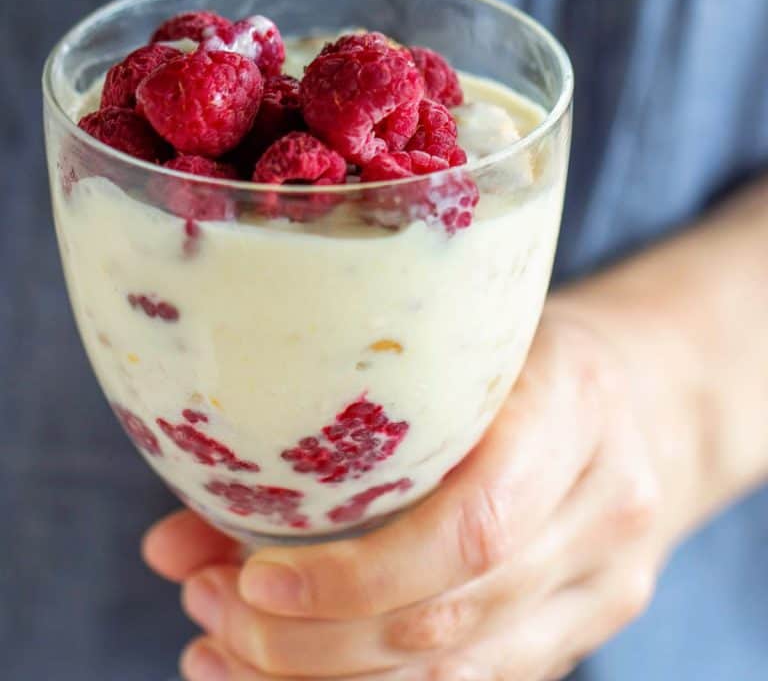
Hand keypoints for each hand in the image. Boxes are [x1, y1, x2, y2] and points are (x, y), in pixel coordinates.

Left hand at [145, 304, 681, 679]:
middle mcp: (605, 506)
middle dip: (312, 640)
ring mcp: (605, 581)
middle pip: (453, 615)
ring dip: (327, 677)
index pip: (473, 524)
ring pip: (460, 673)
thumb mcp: (454, 352)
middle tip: (210, 611)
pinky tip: (289, 675)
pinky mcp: (584, 625)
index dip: (354, 574)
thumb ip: (336, 433)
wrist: (647, 397)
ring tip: (224, 650)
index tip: (246, 578)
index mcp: (573, 406)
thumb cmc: (530, 357)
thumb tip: (173, 540)